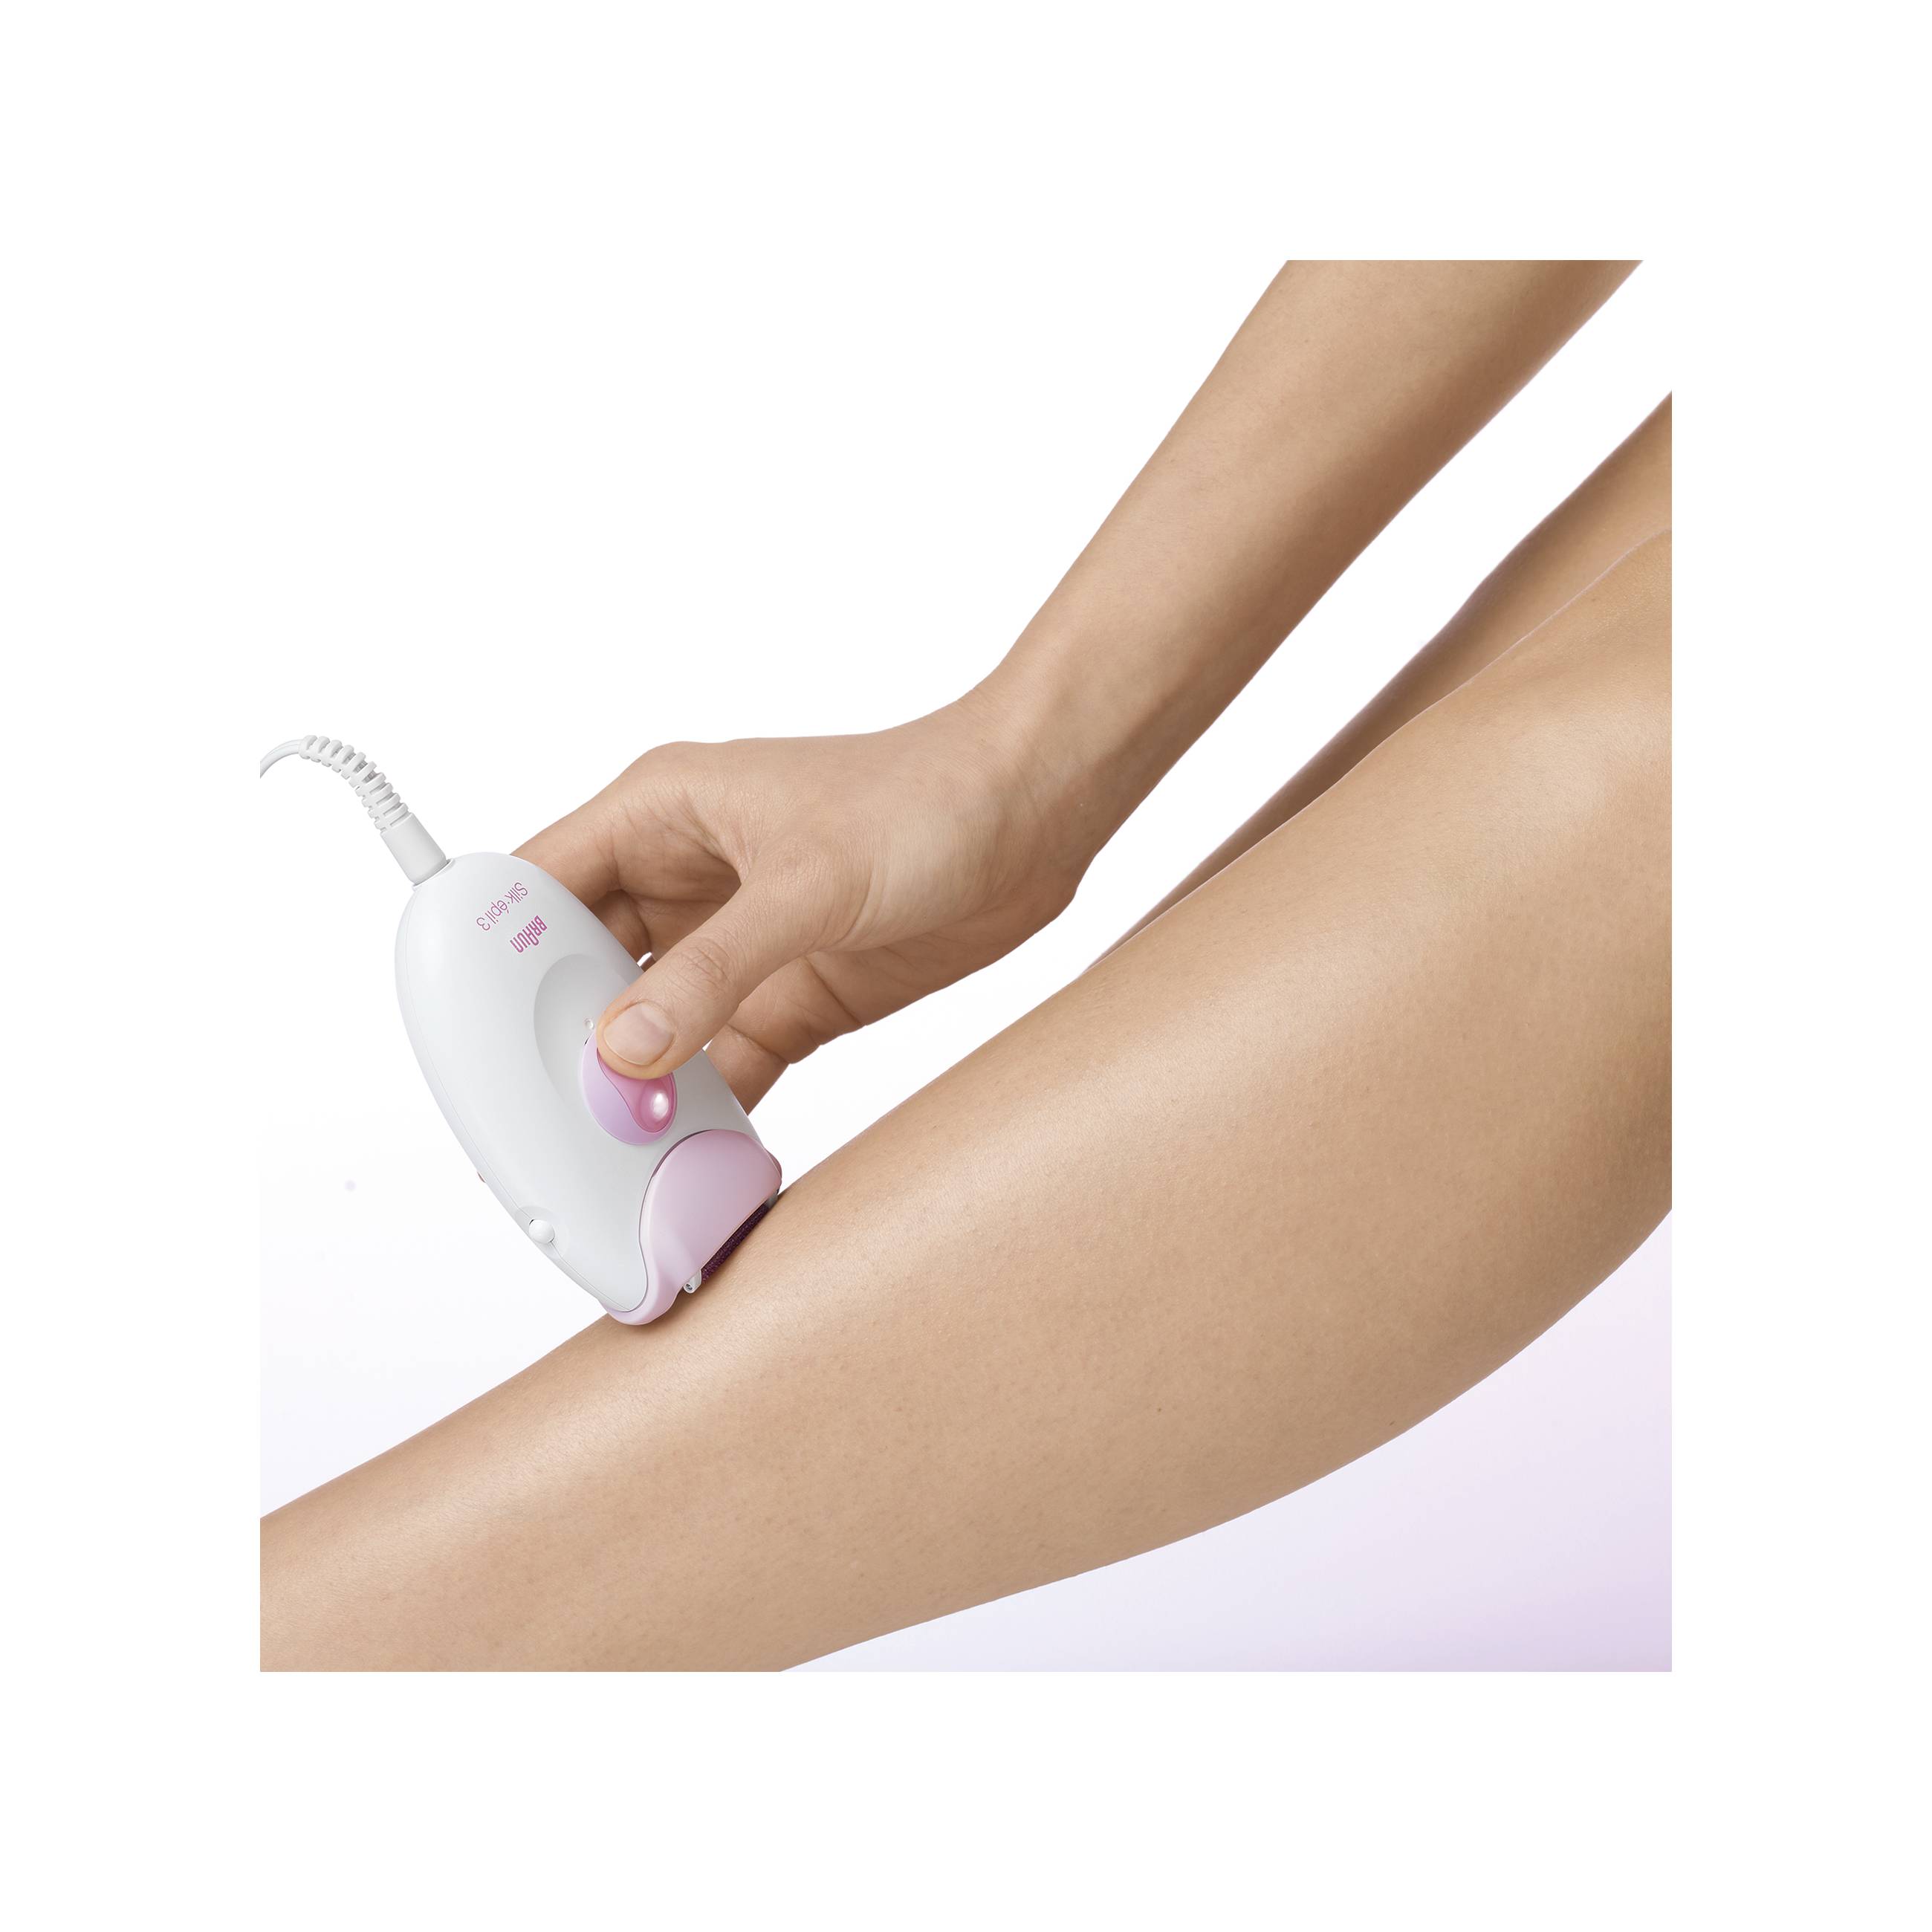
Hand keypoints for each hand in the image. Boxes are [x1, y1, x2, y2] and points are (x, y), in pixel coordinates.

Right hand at [516, 693, 1095, 1106]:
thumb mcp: (807, 884)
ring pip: (653, 1030)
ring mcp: (738, 942)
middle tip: (539, 1123)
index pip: (536, 888)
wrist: (1039, 813)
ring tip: (604, 1160)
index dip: (491, 958)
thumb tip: (621, 1051)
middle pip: (584, 974)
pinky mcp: (793, 992)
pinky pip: (724, 1063)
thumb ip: (711, 971)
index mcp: (659, 814)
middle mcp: (685, 879)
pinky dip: (704, 1112)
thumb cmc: (927, 799)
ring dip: (632, 1090)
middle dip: (559, 1045)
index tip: (468, 1037)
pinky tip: (683, 1161)